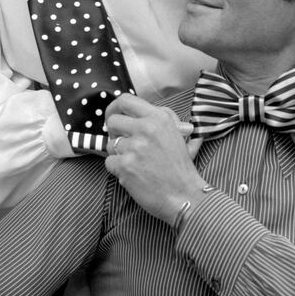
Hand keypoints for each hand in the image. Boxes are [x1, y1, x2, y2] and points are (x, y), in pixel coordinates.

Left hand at [104, 95, 207, 223]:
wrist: (185, 195)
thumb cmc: (181, 167)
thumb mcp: (180, 135)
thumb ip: (166, 119)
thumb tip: (151, 109)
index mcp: (159, 118)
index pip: (125, 100)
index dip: (115, 108)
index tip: (115, 117)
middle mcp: (146, 128)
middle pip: (112, 121)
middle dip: (114, 133)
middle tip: (124, 143)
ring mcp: (135, 147)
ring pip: (110, 144)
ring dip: (118, 154)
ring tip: (135, 163)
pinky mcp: (125, 166)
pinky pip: (109, 162)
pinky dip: (117, 170)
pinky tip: (133, 174)